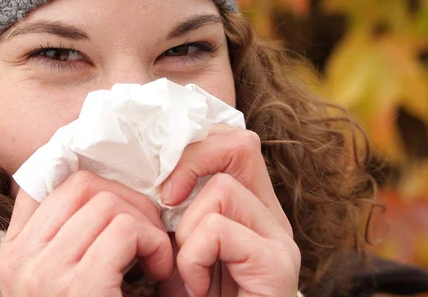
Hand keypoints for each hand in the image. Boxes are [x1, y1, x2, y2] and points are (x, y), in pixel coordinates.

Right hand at [0, 171, 172, 296]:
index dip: (97, 184)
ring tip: (153, 258)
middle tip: (149, 233)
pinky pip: (126, 230)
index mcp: (14, 253)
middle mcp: (20, 259)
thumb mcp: (66, 274)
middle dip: (130, 201)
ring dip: (147, 226)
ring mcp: (44, 272)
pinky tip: (159, 272)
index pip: (50, 182)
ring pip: (110, 203)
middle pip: (85, 185)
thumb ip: (72, 234)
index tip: (125, 207)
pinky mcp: (79, 286)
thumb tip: (103, 182)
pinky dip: (155, 245)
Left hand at [160, 126, 300, 296]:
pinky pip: (217, 231)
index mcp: (250, 209)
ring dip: (187, 231)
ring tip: (188, 270)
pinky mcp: (277, 264)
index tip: (166, 189)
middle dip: (193, 166)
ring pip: (220, 190)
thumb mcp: (181, 250)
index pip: (235, 144)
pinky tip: (197, 288)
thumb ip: (177, 215)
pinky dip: (193, 258)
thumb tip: (148, 178)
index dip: (197, 150)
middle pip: (239, 145)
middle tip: (168, 202)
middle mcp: (272, 218)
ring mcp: (279, 239)